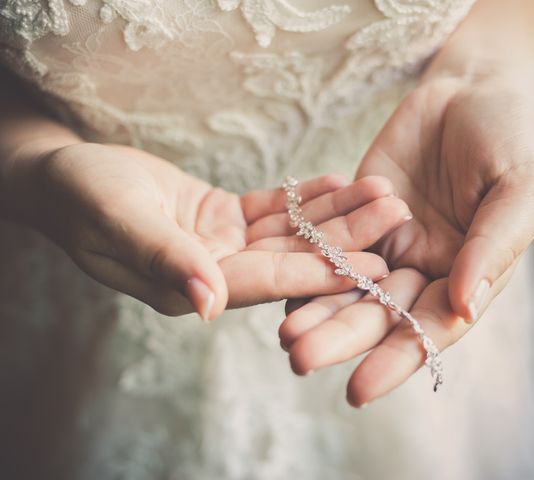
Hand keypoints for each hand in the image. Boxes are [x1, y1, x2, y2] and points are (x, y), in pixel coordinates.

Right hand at [25, 143, 411, 319]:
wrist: (67, 177)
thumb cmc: (83, 200)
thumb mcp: (119, 223)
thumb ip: (164, 259)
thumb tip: (208, 306)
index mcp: (190, 287)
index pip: (266, 281)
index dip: (319, 273)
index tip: (371, 267)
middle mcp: (216, 273)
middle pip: (291, 256)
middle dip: (345, 238)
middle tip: (397, 219)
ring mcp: (223, 247)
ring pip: (290, 230)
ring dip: (335, 212)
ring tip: (383, 193)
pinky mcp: (224, 219)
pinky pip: (273, 208)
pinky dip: (305, 195)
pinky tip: (341, 181)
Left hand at [279, 77, 533, 404]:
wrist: (470, 89)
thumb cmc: (510, 138)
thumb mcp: (518, 188)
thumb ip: (492, 246)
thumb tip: (463, 305)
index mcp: (467, 275)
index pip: (429, 329)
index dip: (395, 359)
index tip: (357, 389)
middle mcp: (423, 268)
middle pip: (378, 313)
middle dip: (341, 338)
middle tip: (299, 359)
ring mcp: (386, 242)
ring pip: (347, 284)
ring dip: (315, 308)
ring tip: (283, 334)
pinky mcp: (356, 214)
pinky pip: (329, 240)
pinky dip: (307, 260)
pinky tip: (278, 280)